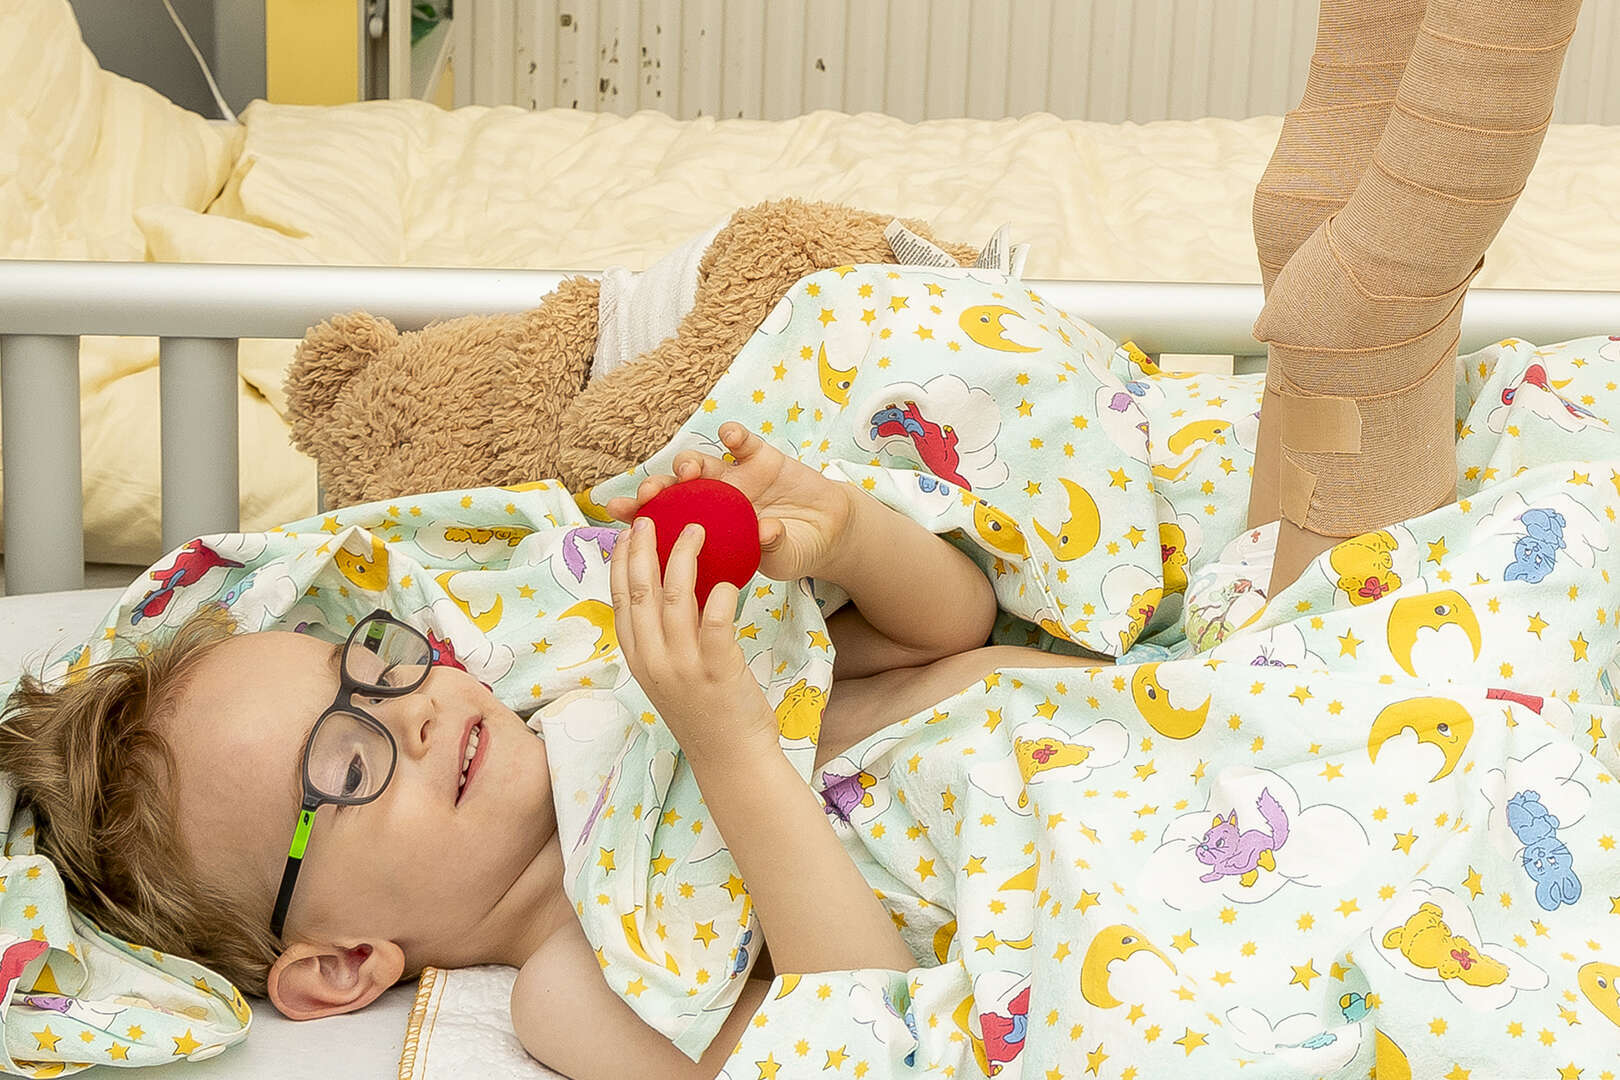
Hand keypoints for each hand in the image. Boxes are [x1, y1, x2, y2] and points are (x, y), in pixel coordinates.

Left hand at [604, 422, 853, 581]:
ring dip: (689, 463)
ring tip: (689, 471)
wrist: (829, 534)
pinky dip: (735, 435)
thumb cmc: (793, 552)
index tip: (613, 509)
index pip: (664, 521)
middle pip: (675, 490)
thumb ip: (770, 549)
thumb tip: (764, 533)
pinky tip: (730, 435)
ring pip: (702, 464)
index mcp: (707, 529)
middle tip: (651, 492)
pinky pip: (743, 442)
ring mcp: (735, 478)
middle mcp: (713, 501)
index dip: (637, 513)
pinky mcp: (761, 458)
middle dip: (657, 487)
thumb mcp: (778, 562)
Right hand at [609, 512, 777, 759]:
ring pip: (674, 601)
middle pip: (640, 593)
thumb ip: (663, 638)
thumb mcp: (670, 675)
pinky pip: (714, 627)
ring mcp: (684, 667)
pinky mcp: (718, 672)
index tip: (625, 534)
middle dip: (643, 549)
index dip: (619, 563)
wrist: (731, 760)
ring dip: (683, 559)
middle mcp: (654, 661)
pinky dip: (718, 600)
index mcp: (639, 659)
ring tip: (696, 529)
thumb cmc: (706, 713)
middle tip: (651, 516)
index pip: (620, 601)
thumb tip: (666, 592)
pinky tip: (727, 580)